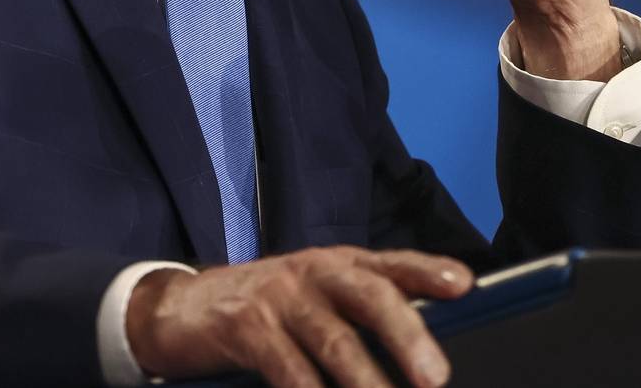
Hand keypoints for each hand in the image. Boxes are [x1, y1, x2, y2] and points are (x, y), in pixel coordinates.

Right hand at [124, 247, 472, 387]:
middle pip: (369, 295)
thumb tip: (419, 354)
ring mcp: (277, 297)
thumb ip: (357, 315)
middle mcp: (311, 272)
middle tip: (434, 376)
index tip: (464, 285)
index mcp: (336, 264)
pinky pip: (287, 367)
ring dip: (366, 380)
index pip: (389, 264)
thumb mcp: (311, 300)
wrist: (176, 310)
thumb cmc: (260, 310)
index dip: (426, 270)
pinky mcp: (245, 327)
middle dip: (407, 334)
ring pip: (333, 339)